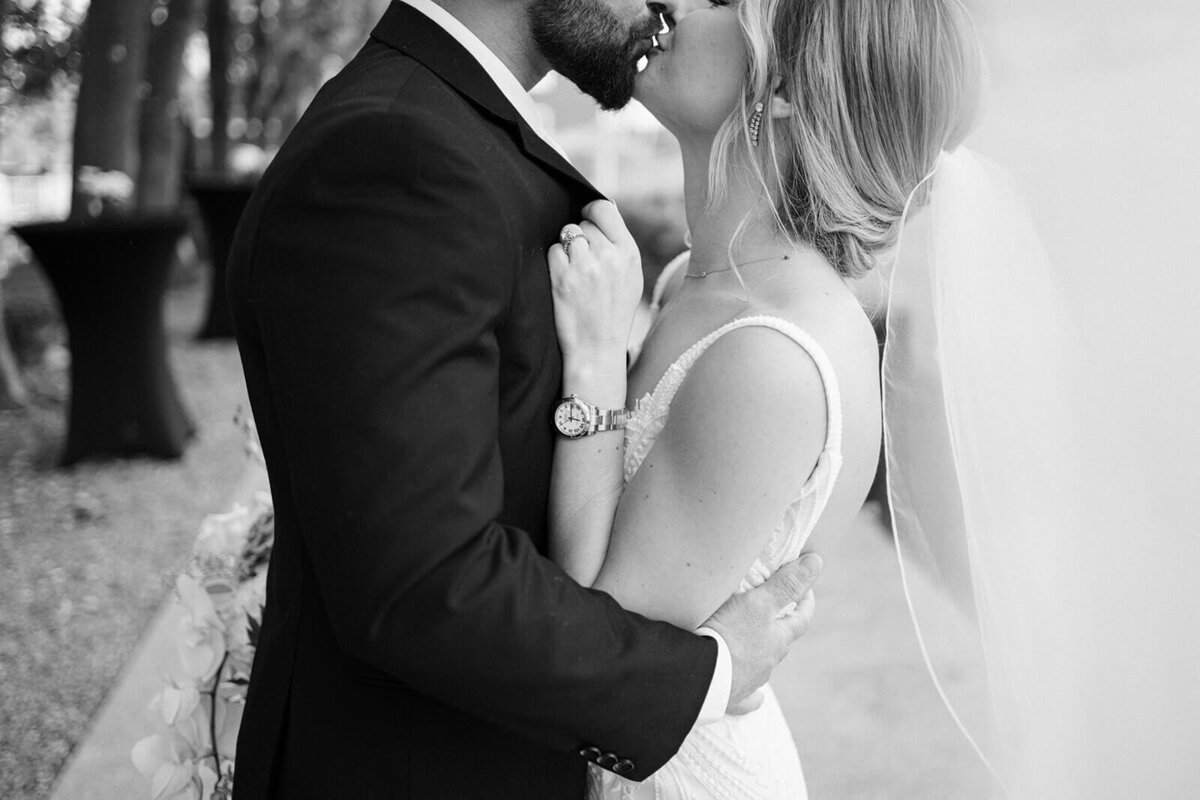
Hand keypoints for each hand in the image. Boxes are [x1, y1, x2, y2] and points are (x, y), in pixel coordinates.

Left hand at [547, 200, 643, 371]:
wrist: (597, 348)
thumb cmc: (614, 312)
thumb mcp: (631, 277)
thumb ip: (620, 244)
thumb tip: (605, 209)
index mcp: (629, 253)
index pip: (604, 209)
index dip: (591, 210)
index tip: (586, 216)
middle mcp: (608, 256)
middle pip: (584, 222)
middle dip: (582, 236)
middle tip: (585, 260)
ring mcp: (584, 267)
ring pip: (568, 234)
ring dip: (568, 247)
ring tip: (575, 268)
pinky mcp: (562, 278)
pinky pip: (554, 251)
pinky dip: (556, 261)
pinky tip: (565, 278)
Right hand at [701, 553, 821, 714]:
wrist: (697, 678)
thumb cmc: (729, 637)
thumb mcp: (758, 603)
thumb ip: (786, 584)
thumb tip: (817, 562)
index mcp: (777, 641)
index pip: (801, 619)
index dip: (805, 602)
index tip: (806, 590)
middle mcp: (767, 664)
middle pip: (781, 642)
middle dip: (781, 625)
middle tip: (776, 610)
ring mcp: (749, 682)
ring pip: (762, 666)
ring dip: (762, 653)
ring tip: (753, 642)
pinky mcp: (729, 697)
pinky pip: (745, 698)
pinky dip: (751, 695)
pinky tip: (755, 697)